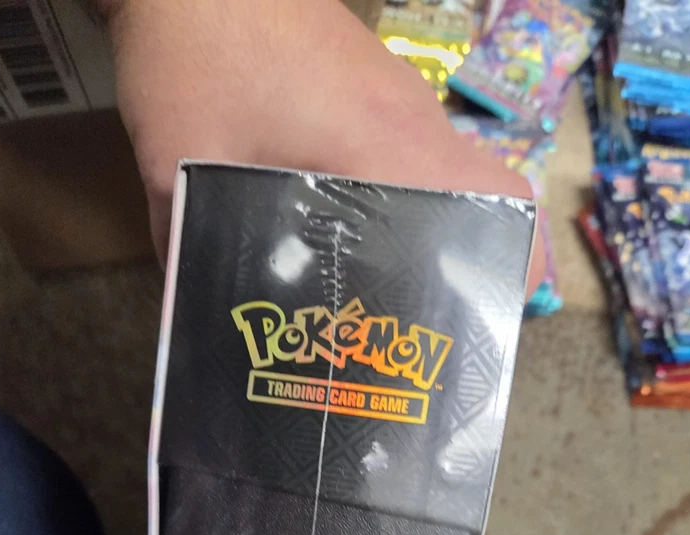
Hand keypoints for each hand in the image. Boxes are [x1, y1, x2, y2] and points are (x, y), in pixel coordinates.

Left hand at [103, 0, 543, 293]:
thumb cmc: (198, 52)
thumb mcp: (179, 164)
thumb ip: (190, 252)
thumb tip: (196, 321)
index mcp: (387, 146)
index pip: (499, 204)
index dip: (510, 270)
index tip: (477, 325)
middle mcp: (414, 123)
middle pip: (486, 202)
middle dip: (470, 269)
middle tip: (424, 325)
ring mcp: (399, 102)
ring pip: (448, 182)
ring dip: (432, 238)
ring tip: (384, 298)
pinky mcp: (374, 93)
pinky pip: (411, 159)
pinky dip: (401, 203)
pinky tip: (346, 235)